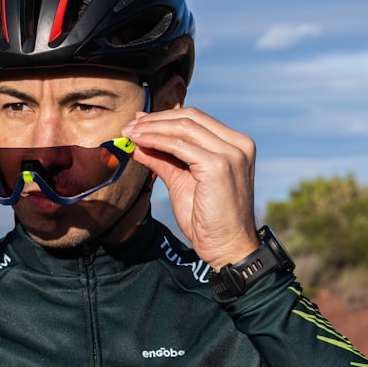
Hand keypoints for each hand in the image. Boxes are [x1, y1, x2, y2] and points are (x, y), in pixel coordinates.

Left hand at [122, 106, 259, 269]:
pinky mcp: (218, 165)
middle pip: (190, 118)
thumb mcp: (182, 182)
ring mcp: (231, 153)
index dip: (165, 117)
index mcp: (236, 145)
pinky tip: (139, 143)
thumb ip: (163, 159)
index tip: (138, 122)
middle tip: (129, 126)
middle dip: (156, 120)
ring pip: (183, 128)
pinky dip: (156, 141)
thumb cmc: (207, 220)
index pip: (197, 119)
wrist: (227, 248)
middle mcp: (238, 144)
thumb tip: (138, 142)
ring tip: (129, 134)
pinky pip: (179, 145)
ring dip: (152, 128)